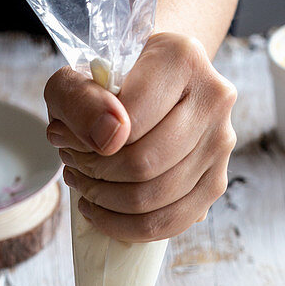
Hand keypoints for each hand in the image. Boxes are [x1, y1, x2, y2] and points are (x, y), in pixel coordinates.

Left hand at [44, 33, 236, 242]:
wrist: (145, 86)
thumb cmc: (106, 84)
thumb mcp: (74, 79)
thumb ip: (80, 100)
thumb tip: (110, 139)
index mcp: (183, 58)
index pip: (130, 121)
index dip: (87, 142)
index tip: (63, 138)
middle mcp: (214, 99)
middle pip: (144, 164)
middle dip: (95, 174)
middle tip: (71, 164)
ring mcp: (221, 143)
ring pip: (156, 198)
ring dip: (106, 200)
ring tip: (84, 184)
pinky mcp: (216, 182)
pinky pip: (170, 223)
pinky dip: (126, 226)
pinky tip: (101, 211)